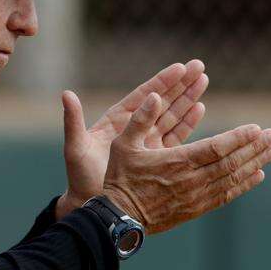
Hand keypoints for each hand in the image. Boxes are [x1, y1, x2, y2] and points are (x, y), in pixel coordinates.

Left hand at [55, 60, 207, 219]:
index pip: (142, 96)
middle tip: (199, 65)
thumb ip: (73, 121)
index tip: (180, 68)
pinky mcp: (155, 157)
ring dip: (187, 99)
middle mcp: (133, 128)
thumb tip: (66, 94)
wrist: (90, 204)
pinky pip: (175, 137)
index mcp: (116, 121)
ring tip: (204, 80)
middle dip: (180, 84)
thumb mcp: (75, 147)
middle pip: (161, 101)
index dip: (161, 82)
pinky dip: (187, 123)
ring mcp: (145, 142)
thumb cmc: (79, 177)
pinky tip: (200, 108)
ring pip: (171, 115)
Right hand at [103, 92, 270, 233]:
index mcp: (176, 162)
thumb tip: (155, 95)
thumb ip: (140, 119)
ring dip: (254, 164)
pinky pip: (225, 195)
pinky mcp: (195, 209)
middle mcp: (191, 180)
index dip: (239, 138)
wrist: (119, 217)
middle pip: (231, 163)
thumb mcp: (123, 144)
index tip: (257, 128)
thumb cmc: (120, 177)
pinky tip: (257, 175)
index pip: (217, 148)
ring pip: (232, 179)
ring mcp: (195, 197)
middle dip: (254, 148)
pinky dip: (244, 184)